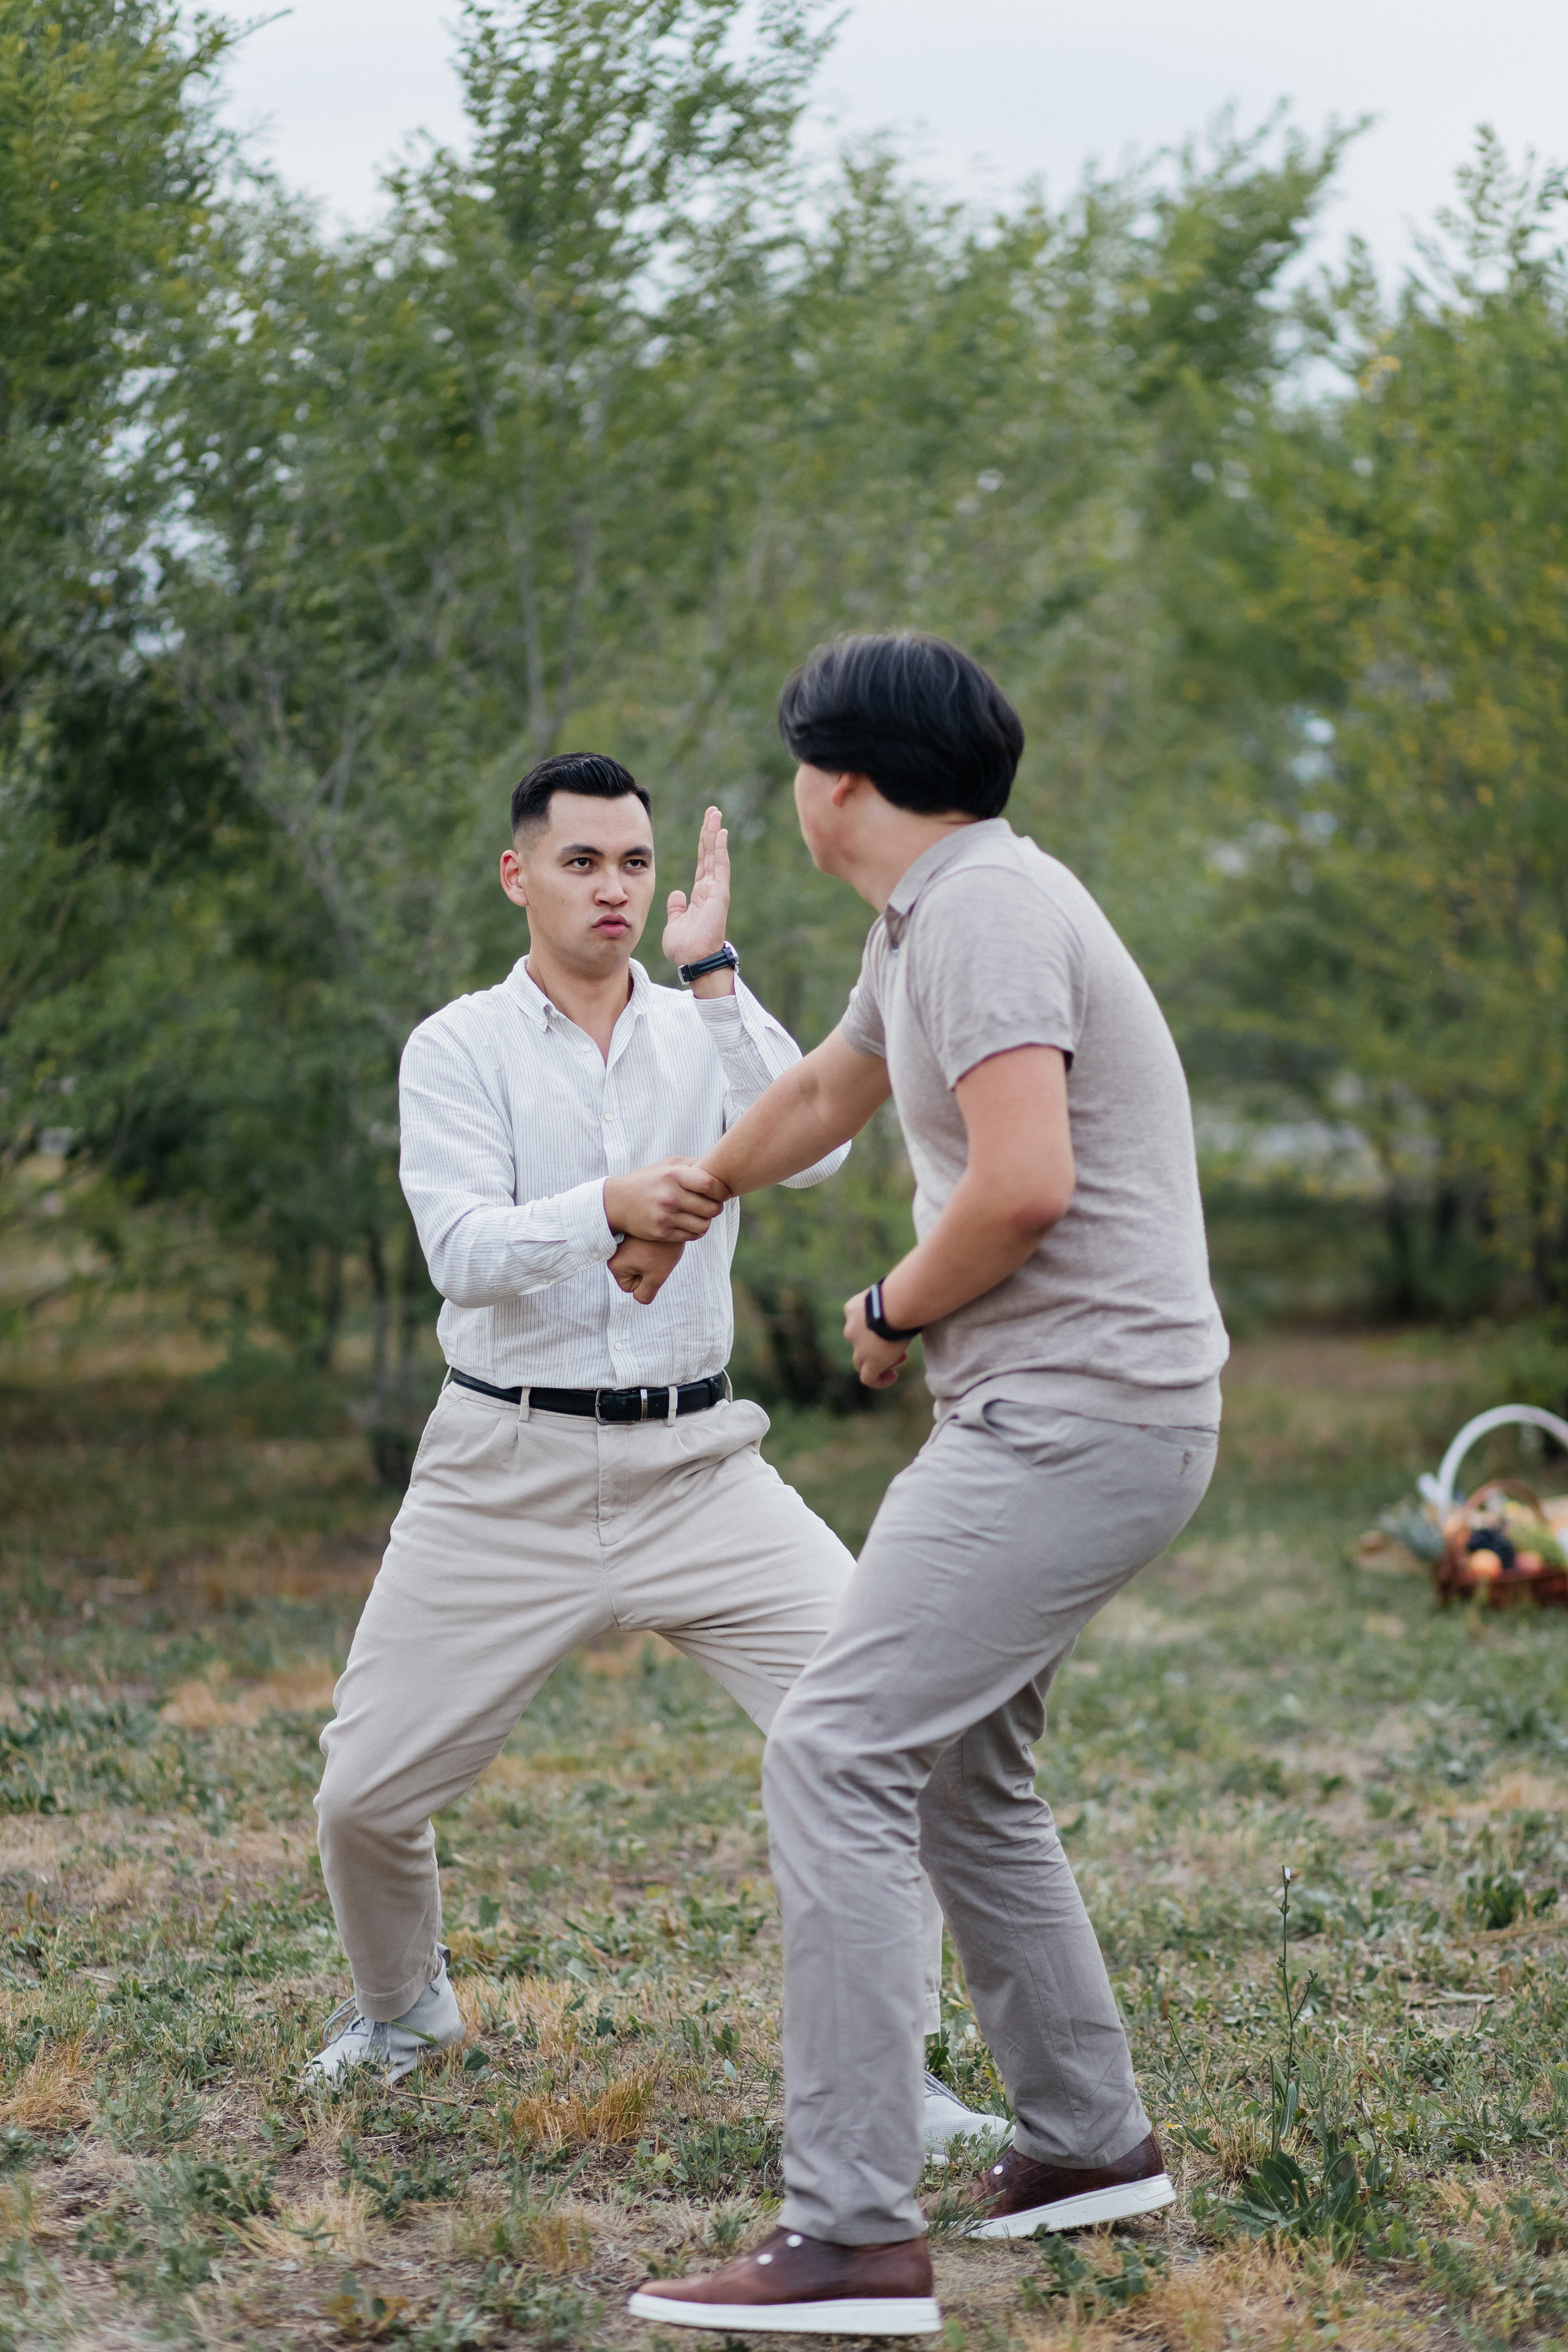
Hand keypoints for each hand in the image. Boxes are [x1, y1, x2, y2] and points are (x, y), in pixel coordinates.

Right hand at [604, 1158, 726, 1241]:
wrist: (618, 1202)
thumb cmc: (649, 1180)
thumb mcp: (668, 1164)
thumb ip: (694, 1164)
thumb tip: (721, 1168)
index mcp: (673, 1176)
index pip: (711, 1185)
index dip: (722, 1190)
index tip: (723, 1192)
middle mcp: (670, 1197)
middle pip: (711, 1208)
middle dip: (717, 1207)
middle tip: (713, 1204)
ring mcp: (666, 1217)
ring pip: (704, 1225)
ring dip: (707, 1220)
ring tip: (702, 1214)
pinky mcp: (662, 1233)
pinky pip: (692, 1235)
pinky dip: (697, 1230)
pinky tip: (692, 1222)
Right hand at [608, 1235, 684, 1303]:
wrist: (672, 1218)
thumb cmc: (663, 1249)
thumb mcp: (656, 1276)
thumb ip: (646, 1293)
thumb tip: (640, 1299)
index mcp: (615, 1265)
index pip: (629, 1287)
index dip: (645, 1281)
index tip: (652, 1265)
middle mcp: (613, 1254)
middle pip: (632, 1275)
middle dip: (646, 1270)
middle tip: (655, 1256)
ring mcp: (620, 1244)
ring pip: (637, 1264)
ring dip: (649, 1260)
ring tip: (656, 1248)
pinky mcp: (629, 1236)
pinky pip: (639, 1251)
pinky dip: (649, 1249)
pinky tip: (656, 1243)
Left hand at [661, 806, 730, 980]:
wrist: (693, 961)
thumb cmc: (685, 948)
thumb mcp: (675, 923)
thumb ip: (676, 907)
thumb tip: (676, 894)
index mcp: (699, 895)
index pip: (702, 863)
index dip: (703, 844)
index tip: (706, 826)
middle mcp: (710, 890)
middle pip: (709, 854)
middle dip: (710, 832)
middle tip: (713, 811)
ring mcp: (716, 891)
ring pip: (715, 856)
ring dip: (715, 834)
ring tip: (716, 814)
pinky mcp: (719, 895)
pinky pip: (720, 867)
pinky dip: (720, 850)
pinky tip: (721, 833)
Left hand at [843, 1287, 909, 1388]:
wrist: (898, 1303)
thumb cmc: (903, 1292)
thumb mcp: (892, 1293)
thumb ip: (892, 1301)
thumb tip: (906, 1300)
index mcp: (853, 1309)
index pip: (858, 1324)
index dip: (874, 1331)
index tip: (892, 1329)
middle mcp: (851, 1329)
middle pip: (860, 1344)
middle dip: (878, 1347)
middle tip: (898, 1345)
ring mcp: (859, 1347)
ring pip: (862, 1362)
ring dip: (879, 1362)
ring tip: (899, 1359)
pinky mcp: (870, 1362)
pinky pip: (868, 1378)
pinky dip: (879, 1380)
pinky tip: (892, 1377)